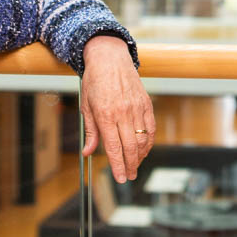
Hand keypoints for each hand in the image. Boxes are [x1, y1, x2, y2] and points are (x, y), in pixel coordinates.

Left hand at [80, 35, 154, 182]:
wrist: (110, 57)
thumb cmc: (95, 81)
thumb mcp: (86, 106)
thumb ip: (90, 132)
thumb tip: (88, 152)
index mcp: (105, 114)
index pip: (114, 147)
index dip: (118, 166)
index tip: (121, 178)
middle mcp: (123, 112)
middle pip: (130, 147)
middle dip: (130, 165)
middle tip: (129, 176)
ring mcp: (137, 108)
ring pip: (143, 140)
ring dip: (140, 156)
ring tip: (135, 165)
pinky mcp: (146, 103)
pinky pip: (151, 128)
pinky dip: (149, 142)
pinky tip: (144, 149)